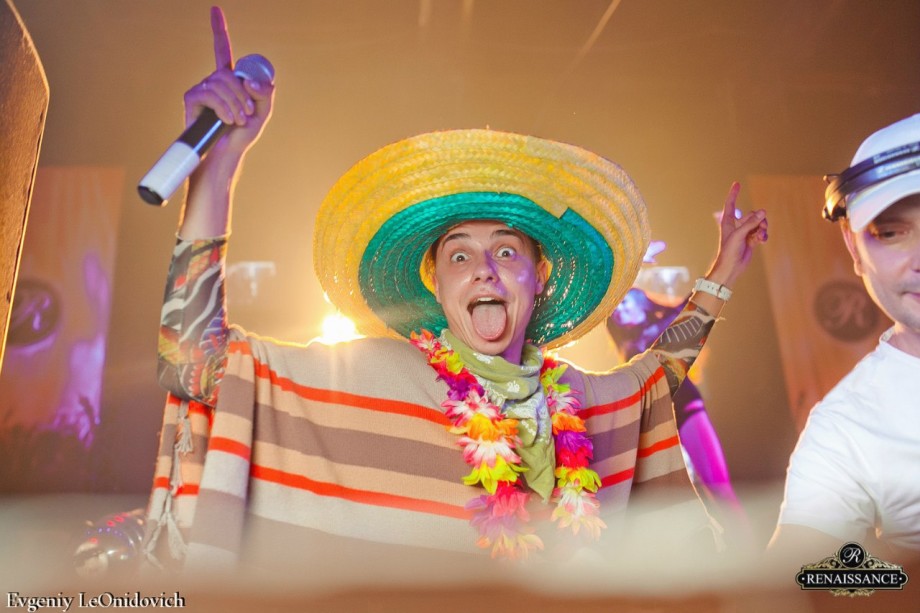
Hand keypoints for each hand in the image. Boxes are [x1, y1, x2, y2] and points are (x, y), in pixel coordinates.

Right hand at [182, 6, 274, 156]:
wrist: (224, 154)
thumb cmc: (241, 136)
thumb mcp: (261, 113)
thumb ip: (264, 95)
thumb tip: (251, 82)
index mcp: (229, 81)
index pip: (223, 50)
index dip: (219, 30)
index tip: (215, 10)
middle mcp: (213, 81)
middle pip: (227, 73)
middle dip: (241, 94)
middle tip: (247, 114)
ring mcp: (201, 90)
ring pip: (219, 83)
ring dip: (234, 103)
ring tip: (237, 120)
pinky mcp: (191, 100)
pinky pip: (208, 94)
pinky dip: (222, 107)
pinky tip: (224, 120)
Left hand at [706, 182, 767, 287]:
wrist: (731, 267)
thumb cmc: (729, 251)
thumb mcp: (739, 235)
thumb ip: (751, 222)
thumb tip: (762, 211)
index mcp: (728, 222)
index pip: (731, 204)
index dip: (734, 193)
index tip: (737, 183)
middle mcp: (736, 226)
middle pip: (752, 215)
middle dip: (759, 220)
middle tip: (760, 228)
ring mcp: (744, 233)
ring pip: (759, 224)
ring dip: (762, 229)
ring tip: (760, 237)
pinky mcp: (751, 240)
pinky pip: (761, 233)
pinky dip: (763, 236)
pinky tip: (762, 241)